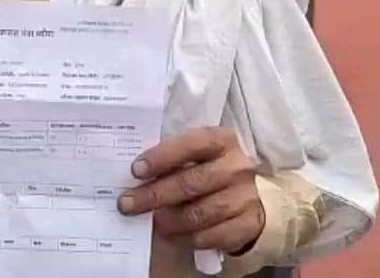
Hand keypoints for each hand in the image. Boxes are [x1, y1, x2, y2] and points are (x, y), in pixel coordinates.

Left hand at [117, 127, 263, 253]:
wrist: (251, 198)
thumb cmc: (212, 172)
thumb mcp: (199, 157)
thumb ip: (174, 162)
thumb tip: (136, 179)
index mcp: (223, 141)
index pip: (192, 144)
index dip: (162, 157)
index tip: (136, 170)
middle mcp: (237, 167)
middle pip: (190, 183)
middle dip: (154, 195)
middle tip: (127, 204)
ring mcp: (245, 197)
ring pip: (198, 214)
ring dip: (168, 220)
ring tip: (152, 221)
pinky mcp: (247, 225)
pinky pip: (208, 236)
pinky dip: (185, 237)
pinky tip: (173, 234)